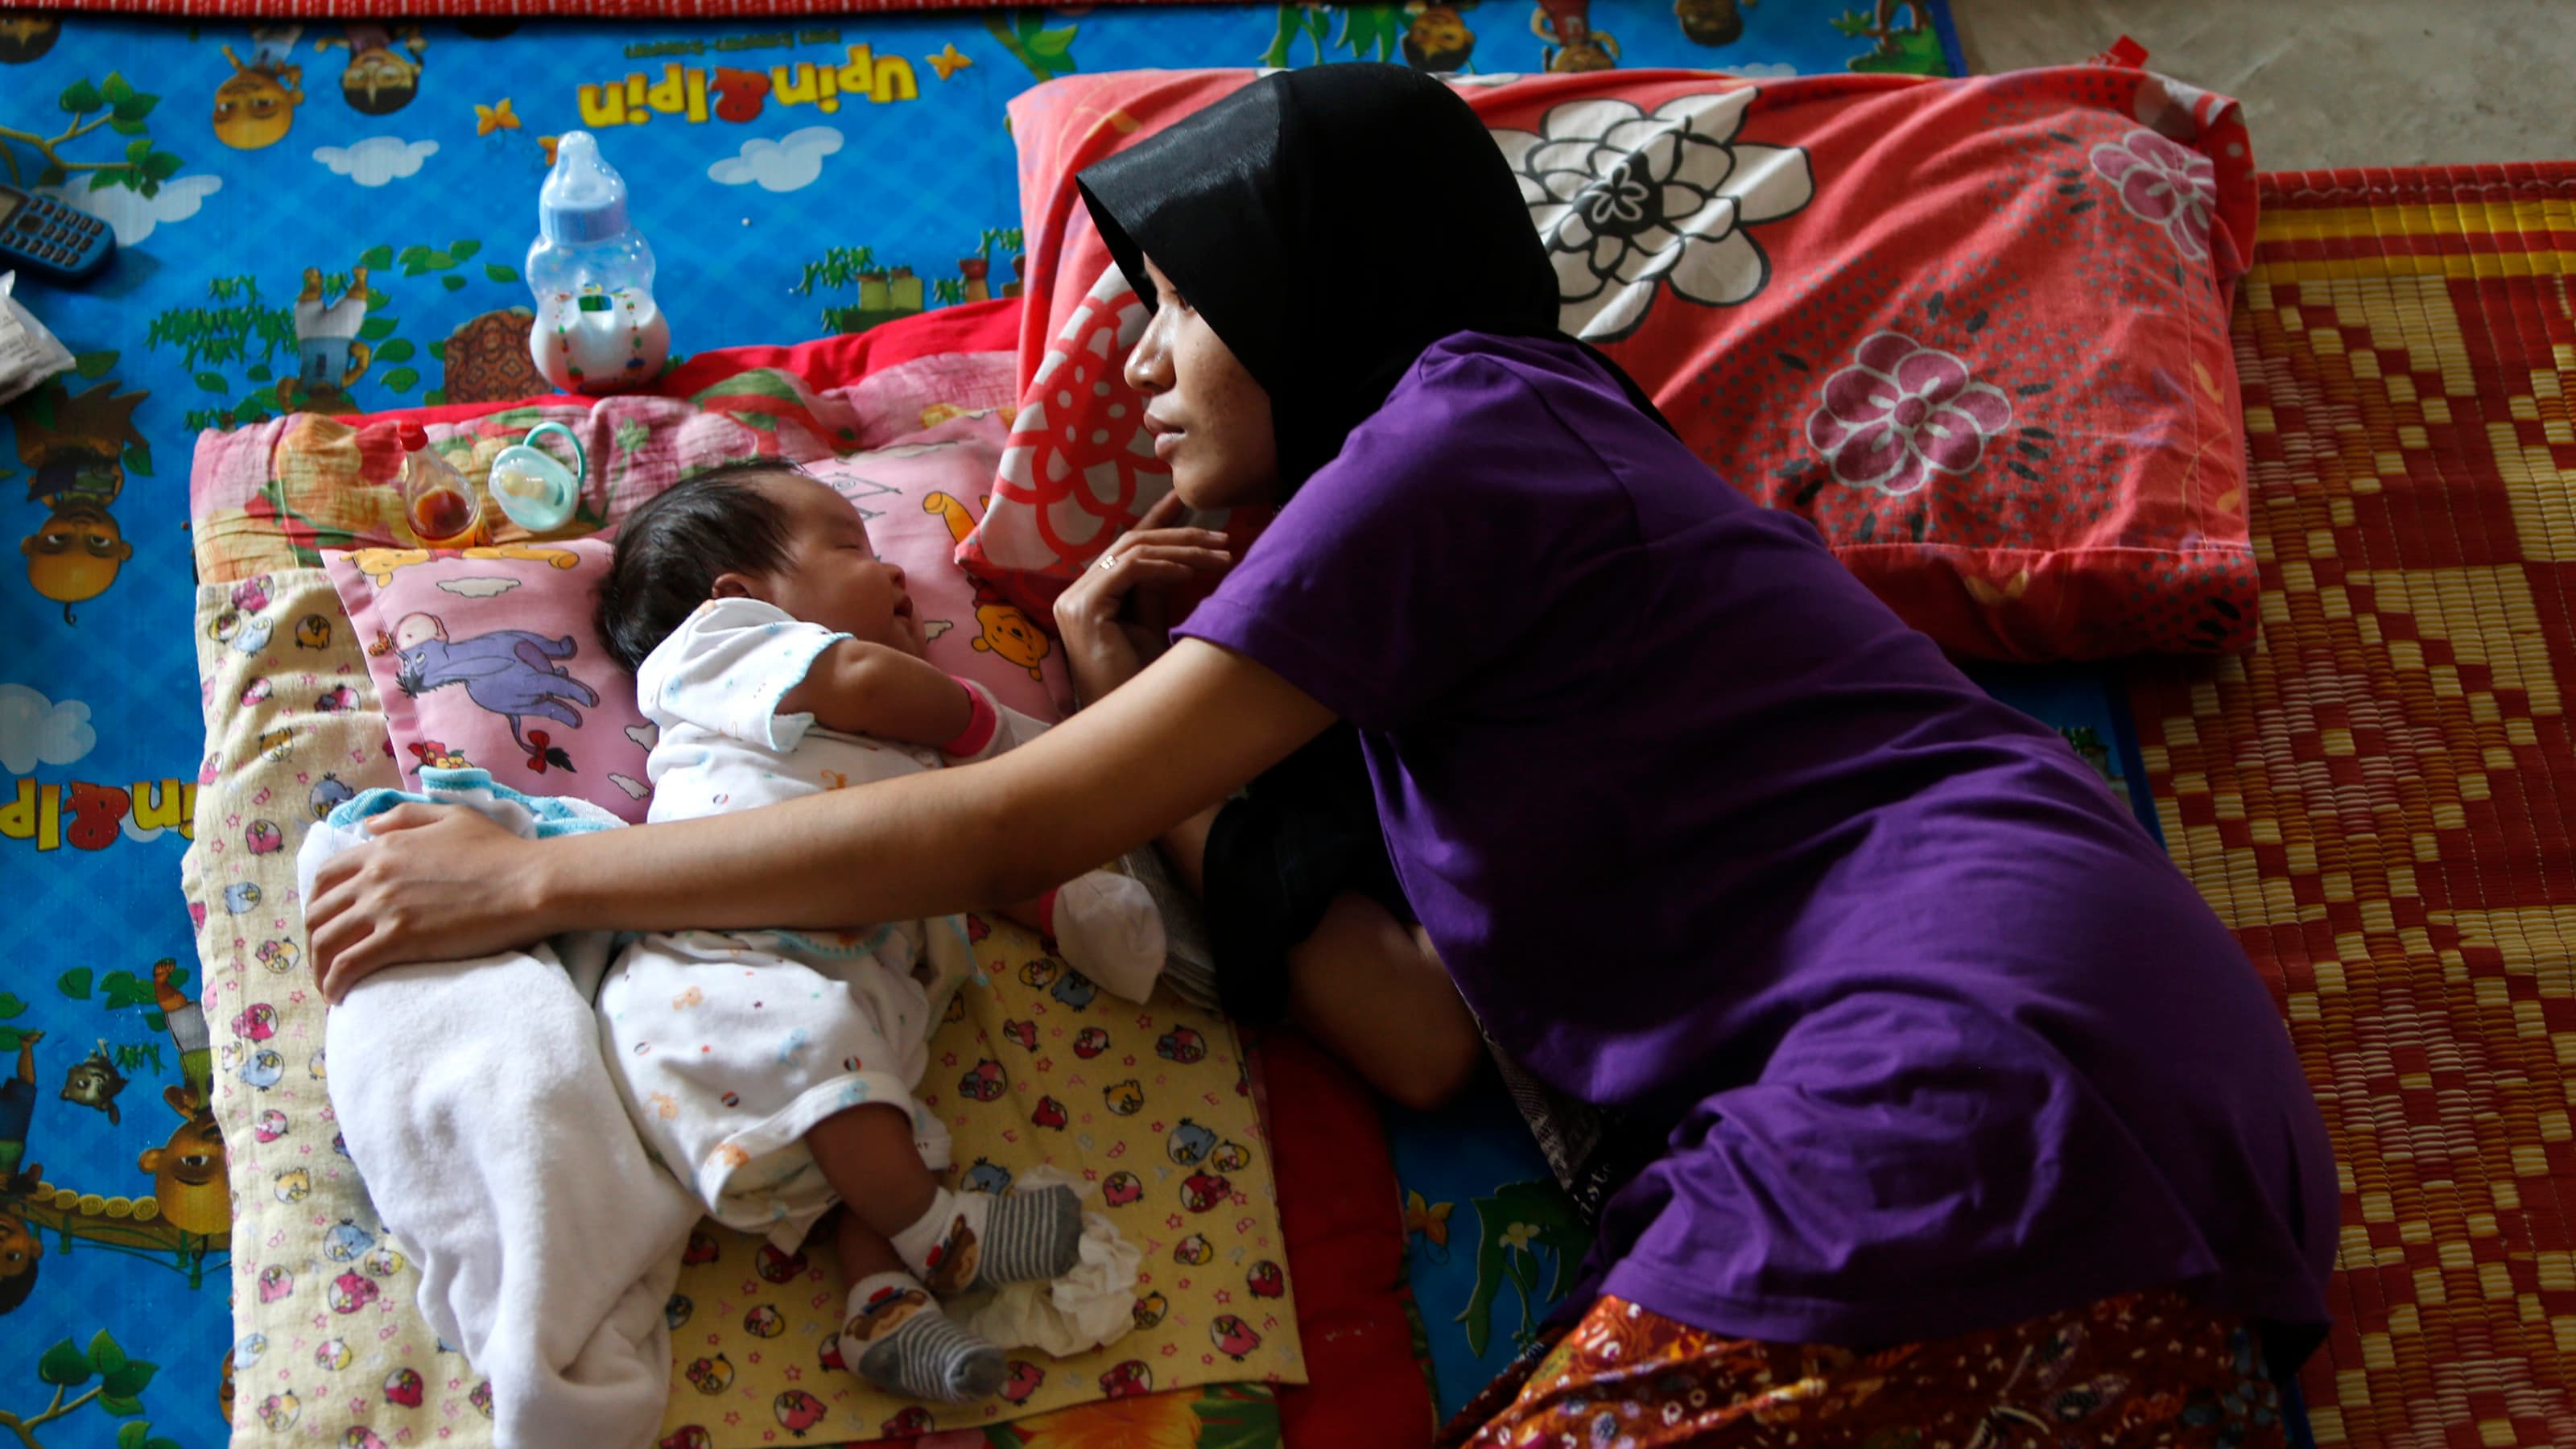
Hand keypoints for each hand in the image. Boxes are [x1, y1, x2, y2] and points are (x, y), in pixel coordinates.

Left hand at [305, 804, 552, 1002]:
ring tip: (329, 984)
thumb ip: (404, 817)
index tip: (326, 923)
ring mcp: (384, 908)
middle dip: (313, 940)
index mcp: (384, 847)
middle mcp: (374, 876)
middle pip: (319, 913)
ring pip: (326, 942)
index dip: (317, 903)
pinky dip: (334, 982)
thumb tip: (368, 827)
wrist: (529, 883)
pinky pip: (348, 965)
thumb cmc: (500, 851)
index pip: (327, 876)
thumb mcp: (452, 817)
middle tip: (325, 960)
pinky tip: (338, 995)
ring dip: (319, 967)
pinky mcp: (399, 939)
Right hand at [1053, 493, 1233, 705]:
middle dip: (1181, 534)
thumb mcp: (1150, 622)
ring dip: (1182, 549)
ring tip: (1221, 555)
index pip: (1127, 547)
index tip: (1189, 502)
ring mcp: (1074, 600)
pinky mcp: (1083, 610)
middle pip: (1131, 543)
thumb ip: (1155, 587)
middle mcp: (1075, 593)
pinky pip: (1129, 570)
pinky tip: (1192, 573)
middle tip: (1222, 537)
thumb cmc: (1141, 681)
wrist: (1128, 724)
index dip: (1158, 521)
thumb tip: (1178, 552)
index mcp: (1089, 594)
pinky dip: (1164, 566)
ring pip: (1133, 550)